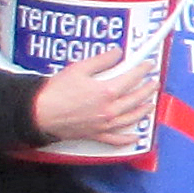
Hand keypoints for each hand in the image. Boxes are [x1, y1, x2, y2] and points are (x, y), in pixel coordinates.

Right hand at [31, 48, 157, 143]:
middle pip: (136, 99)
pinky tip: (135, 136)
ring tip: (150, 103)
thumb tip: (117, 53)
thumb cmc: (55, 91)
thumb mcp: (79, 68)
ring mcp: (104, 124)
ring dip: (143, 110)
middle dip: (147, 89)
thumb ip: (101, 60)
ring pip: (131, 118)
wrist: (39, 113)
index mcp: (107, 91)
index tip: (148, 65)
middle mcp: (110, 109)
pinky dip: (128, 138)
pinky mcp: (96, 134)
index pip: (132, 78)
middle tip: (154, 83)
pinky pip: (116, 139)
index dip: (142, 70)